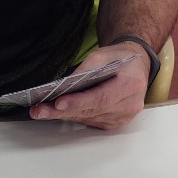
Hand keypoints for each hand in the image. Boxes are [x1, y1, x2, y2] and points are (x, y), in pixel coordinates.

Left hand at [29, 42, 150, 129]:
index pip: (102, 98)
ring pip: (89, 119)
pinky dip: (74, 117)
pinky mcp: (115, 123)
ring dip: (65, 116)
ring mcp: (123, 117)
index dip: (79, 102)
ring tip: (42, 112)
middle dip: (63, 112)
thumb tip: (65, 86)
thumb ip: (86, 69)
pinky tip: (57, 113)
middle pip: (92, 111)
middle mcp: (129, 105)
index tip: (59, 103)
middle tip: (40, 111)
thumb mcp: (102, 55)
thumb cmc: (120, 59)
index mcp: (131, 85)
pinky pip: (91, 122)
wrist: (137, 68)